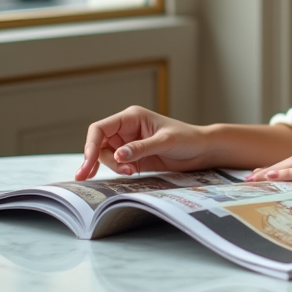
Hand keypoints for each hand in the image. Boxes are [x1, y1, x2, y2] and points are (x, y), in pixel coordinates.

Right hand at [75, 105, 210, 180]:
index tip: (89, 161)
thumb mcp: (165, 142)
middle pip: (100, 145)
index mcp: (131, 117)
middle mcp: (126, 129)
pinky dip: (116, 170)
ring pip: (106, 156)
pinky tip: (123, 174)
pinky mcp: (134, 157)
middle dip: (103, 160)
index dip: (91, 144)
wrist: (202, 150)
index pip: (100, 128)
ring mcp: (129, 144)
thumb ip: (141, 148)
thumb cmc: (188, 139)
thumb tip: (118, 155)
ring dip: (113, 167)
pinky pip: (116, 164)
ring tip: (131, 172)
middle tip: (115, 172)